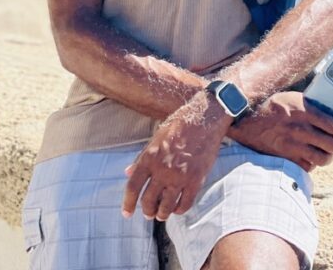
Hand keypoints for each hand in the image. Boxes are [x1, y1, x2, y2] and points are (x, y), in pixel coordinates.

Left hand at [122, 92, 231, 221]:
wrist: (205, 118)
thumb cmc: (179, 124)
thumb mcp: (156, 137)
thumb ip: (142, 157)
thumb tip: (128, 172)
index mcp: (149, 157)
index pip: (133, 186)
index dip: (128, 203)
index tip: (127, 213)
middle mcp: (162, 169)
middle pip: (149, 200)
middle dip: (147, 210)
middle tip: (148, 213)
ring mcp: (179, 176)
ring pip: (166, 206)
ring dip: (162, 214)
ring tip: (161, 214)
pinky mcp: (196, 180)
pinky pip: (185, 204)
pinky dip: (180, 210)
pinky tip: (178, 208)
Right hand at [229, 91, 332, 171]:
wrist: (245, 122)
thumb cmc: (271, 107)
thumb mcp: (291, 98)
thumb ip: (309, 106)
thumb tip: (330, 113)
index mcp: (303, 110)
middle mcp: (300, 129)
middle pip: (332, 145)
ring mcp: (293, 146)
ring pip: (323, 159)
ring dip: (328, 156)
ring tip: (327, 152)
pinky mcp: (286, 158)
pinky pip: (308, 166)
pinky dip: (312, 163)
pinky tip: (310, 156)